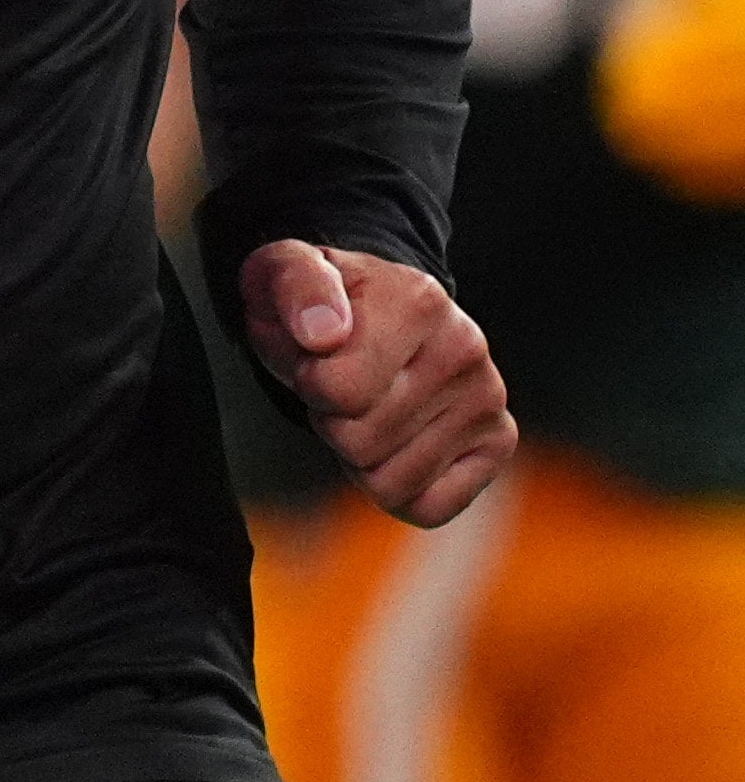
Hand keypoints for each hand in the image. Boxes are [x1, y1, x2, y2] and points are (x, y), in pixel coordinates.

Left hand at [239, 241, 515, 526]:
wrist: (363, 313)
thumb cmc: (316, 306)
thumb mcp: (282, 275)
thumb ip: (295, 288)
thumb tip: (323, 333)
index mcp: (416, 300)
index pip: (336, 390)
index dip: (308, 382)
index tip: (317, 356)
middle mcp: (465, 346)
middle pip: (358, 441)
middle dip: (331, 420)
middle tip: (339, 386)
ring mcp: (488, 397)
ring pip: (387, 481)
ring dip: (358, 455)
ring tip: (366, 407)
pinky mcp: (498, 441)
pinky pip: (429, 506)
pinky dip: (396, 489)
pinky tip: (394, 443)